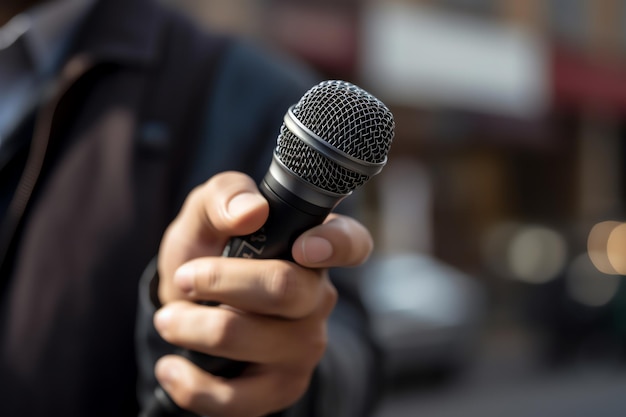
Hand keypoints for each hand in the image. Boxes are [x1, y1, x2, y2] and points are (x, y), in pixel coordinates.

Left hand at [154, 171, 372, 416]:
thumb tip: (250, 211)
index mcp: (311, 247)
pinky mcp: (281, 388)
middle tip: (183, 278)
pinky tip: (173, 367)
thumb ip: (224, 197)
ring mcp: (304, 346)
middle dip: (218, 281)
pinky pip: (237, 398)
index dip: (334, 244)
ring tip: (170, 319)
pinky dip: (191, 383)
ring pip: (246, 336)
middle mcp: (318, 297)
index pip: (352, 243)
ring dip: (191, 327)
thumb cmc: (208, 254)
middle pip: (283, 287)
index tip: (302, 246)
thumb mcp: (204, 215)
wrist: (189, 310)